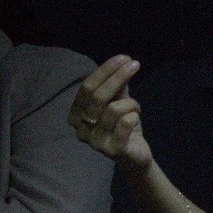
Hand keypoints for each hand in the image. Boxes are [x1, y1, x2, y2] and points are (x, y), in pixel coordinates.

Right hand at [69, 55, 150, 172]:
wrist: (135, 155)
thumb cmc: (122, 126)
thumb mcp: (118, 101)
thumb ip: (117, 85)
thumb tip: (123, 61)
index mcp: (76, 115)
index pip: (87, 87)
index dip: (105, 70)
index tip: (124, 57)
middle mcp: (80, 130)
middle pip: (97, 96)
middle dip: (118, 77)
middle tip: (135, 65)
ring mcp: (94, 142)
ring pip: (113, 109)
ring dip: (131, 103)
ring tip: (136, 108)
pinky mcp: (112, 151)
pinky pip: (125, 123)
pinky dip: (134, 116)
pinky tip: (135, 120)